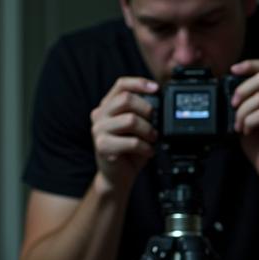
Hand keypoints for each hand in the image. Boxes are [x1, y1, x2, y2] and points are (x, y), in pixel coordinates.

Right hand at [90, 76, 157, 192]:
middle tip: (155, 123)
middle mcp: (100, 115)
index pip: (121, 85)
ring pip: (130, 120)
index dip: (139, 83)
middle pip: (126, 99)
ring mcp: (98, 130)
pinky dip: (145, 147)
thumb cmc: (129, 152)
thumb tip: (160, 102)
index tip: (156, 88)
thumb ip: (142, 113)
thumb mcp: (137, 128)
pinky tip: (148, 151)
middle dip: (147, 110)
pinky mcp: (103, 146)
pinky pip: (131, 141)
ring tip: (152, 139)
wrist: (117, 177)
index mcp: (107, 106)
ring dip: (148, 130)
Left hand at [229, 59, 258, 181]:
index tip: (233, 70)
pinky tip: (246, 131)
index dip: (250, 64)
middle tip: (233, 105)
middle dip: (241, 90)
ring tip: (239, 125)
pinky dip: (249, 122)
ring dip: (243, 112)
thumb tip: (228, 86)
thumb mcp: (250, 115)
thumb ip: (246, 99)